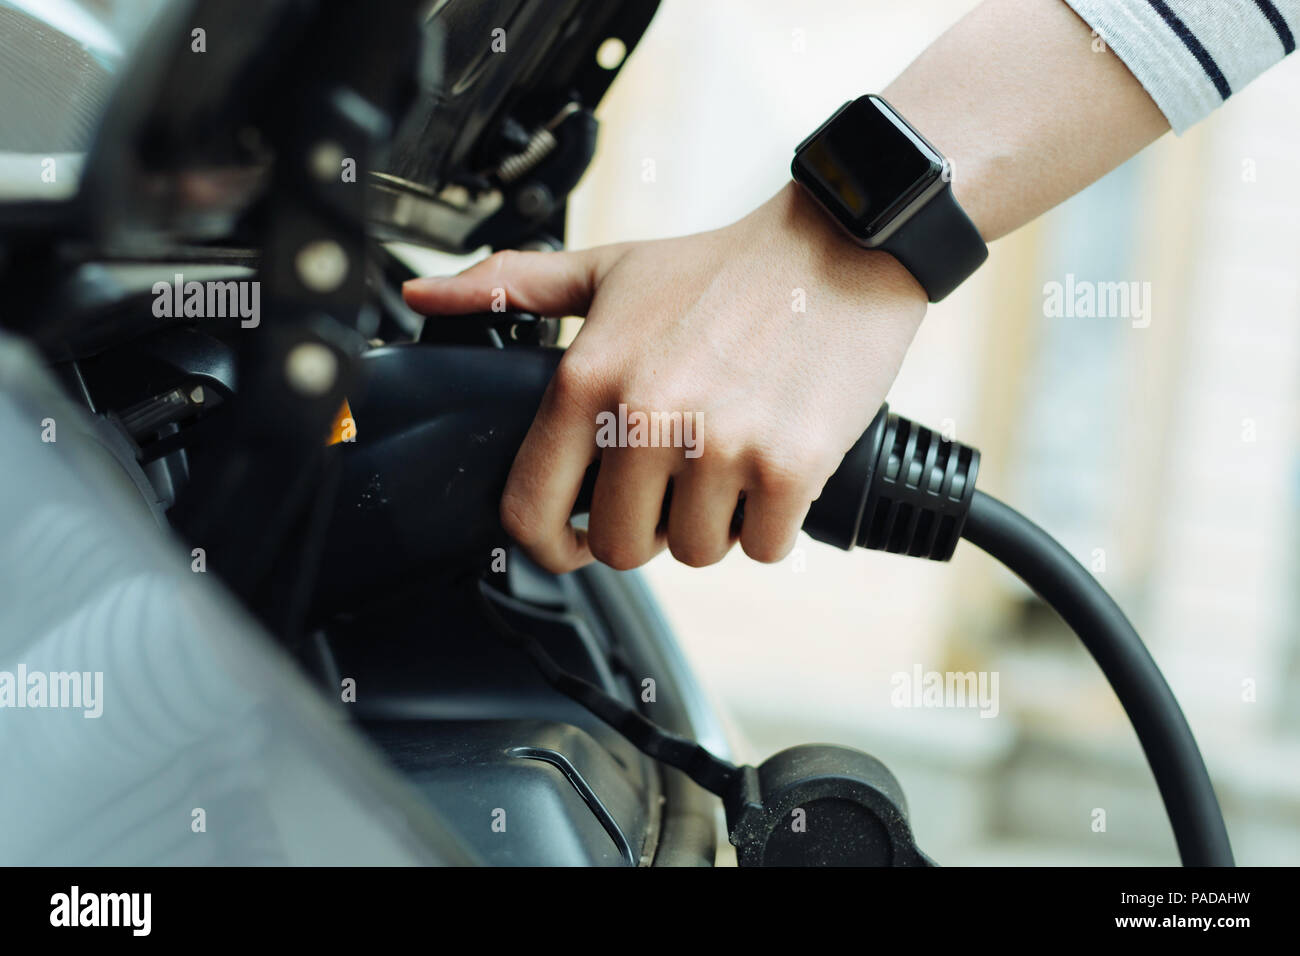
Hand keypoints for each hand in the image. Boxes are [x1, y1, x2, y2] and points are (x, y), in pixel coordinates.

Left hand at [403, 182, 927, 572]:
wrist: (839, 248)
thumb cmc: (721, 268)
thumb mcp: (608, 268)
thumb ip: (512, 287)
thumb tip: (423, 297)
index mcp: (588, 378)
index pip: (531, 512)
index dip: (548, 545)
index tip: (572, 541)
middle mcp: (645, 417)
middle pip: (619, 548)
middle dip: (646, 527)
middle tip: (675, 480)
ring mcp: (719, 447)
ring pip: (695, 553)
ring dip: (712, 523)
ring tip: (728, 462)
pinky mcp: (789, 467)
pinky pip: (763, 547)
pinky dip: (771, 523)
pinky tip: (774, 468)